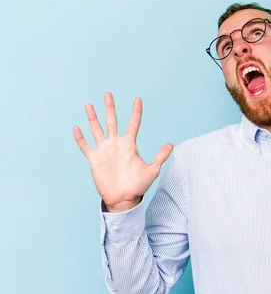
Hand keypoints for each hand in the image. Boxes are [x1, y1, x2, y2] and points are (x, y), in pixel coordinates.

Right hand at [73, 92, 172, 211]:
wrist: (123, 199)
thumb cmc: (138, 185)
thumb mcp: (152, 170)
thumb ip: (160, 157)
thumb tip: (171, 145)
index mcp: (130, 145)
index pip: (133, 125)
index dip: (136, 113)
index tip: (138, 100)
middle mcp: (116, 144)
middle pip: (112, 121)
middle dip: (110, 108)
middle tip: (108, 94)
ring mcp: (104, 151)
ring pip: (97, 130)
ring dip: (93, 118)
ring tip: (89, 105)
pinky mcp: (94, 159)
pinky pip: (86, 147)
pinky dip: (81, 138)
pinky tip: (76, 128)